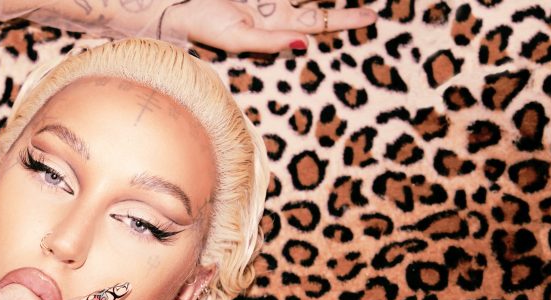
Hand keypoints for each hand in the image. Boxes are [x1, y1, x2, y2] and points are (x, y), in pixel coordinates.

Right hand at [161, 0, 378, 53]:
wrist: (178, 6)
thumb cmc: (203, 25)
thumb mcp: (238, 38)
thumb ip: (270, 42)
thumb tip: (305, 45)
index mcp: (274, 28)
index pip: (316, 25)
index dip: (343, 21)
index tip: (370, 18)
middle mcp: (276, 11)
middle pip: (318, 11)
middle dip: (344, 13)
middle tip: (372, 14)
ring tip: (361, 2)